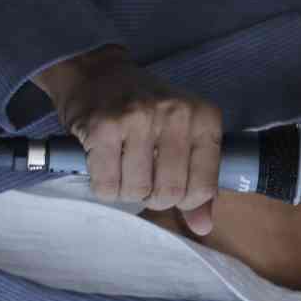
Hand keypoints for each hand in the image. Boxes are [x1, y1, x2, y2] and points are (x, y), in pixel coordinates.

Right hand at [31, 45, 224, 234]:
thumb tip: (203, 227)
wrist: (97, 73)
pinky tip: (104, 165)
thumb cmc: (144, 109)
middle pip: (168, 193)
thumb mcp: (183, 136)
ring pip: (136, 191)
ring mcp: (138, 118)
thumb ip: (198, 181)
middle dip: (152, 197)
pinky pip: (106, 185)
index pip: (203, 187)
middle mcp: (175, 114)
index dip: (184, 199)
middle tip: (142, 178)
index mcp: (203, 118)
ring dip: (126, 191)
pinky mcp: (103, 127)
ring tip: (122, 168)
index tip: (170, 187)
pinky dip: (103, 186)